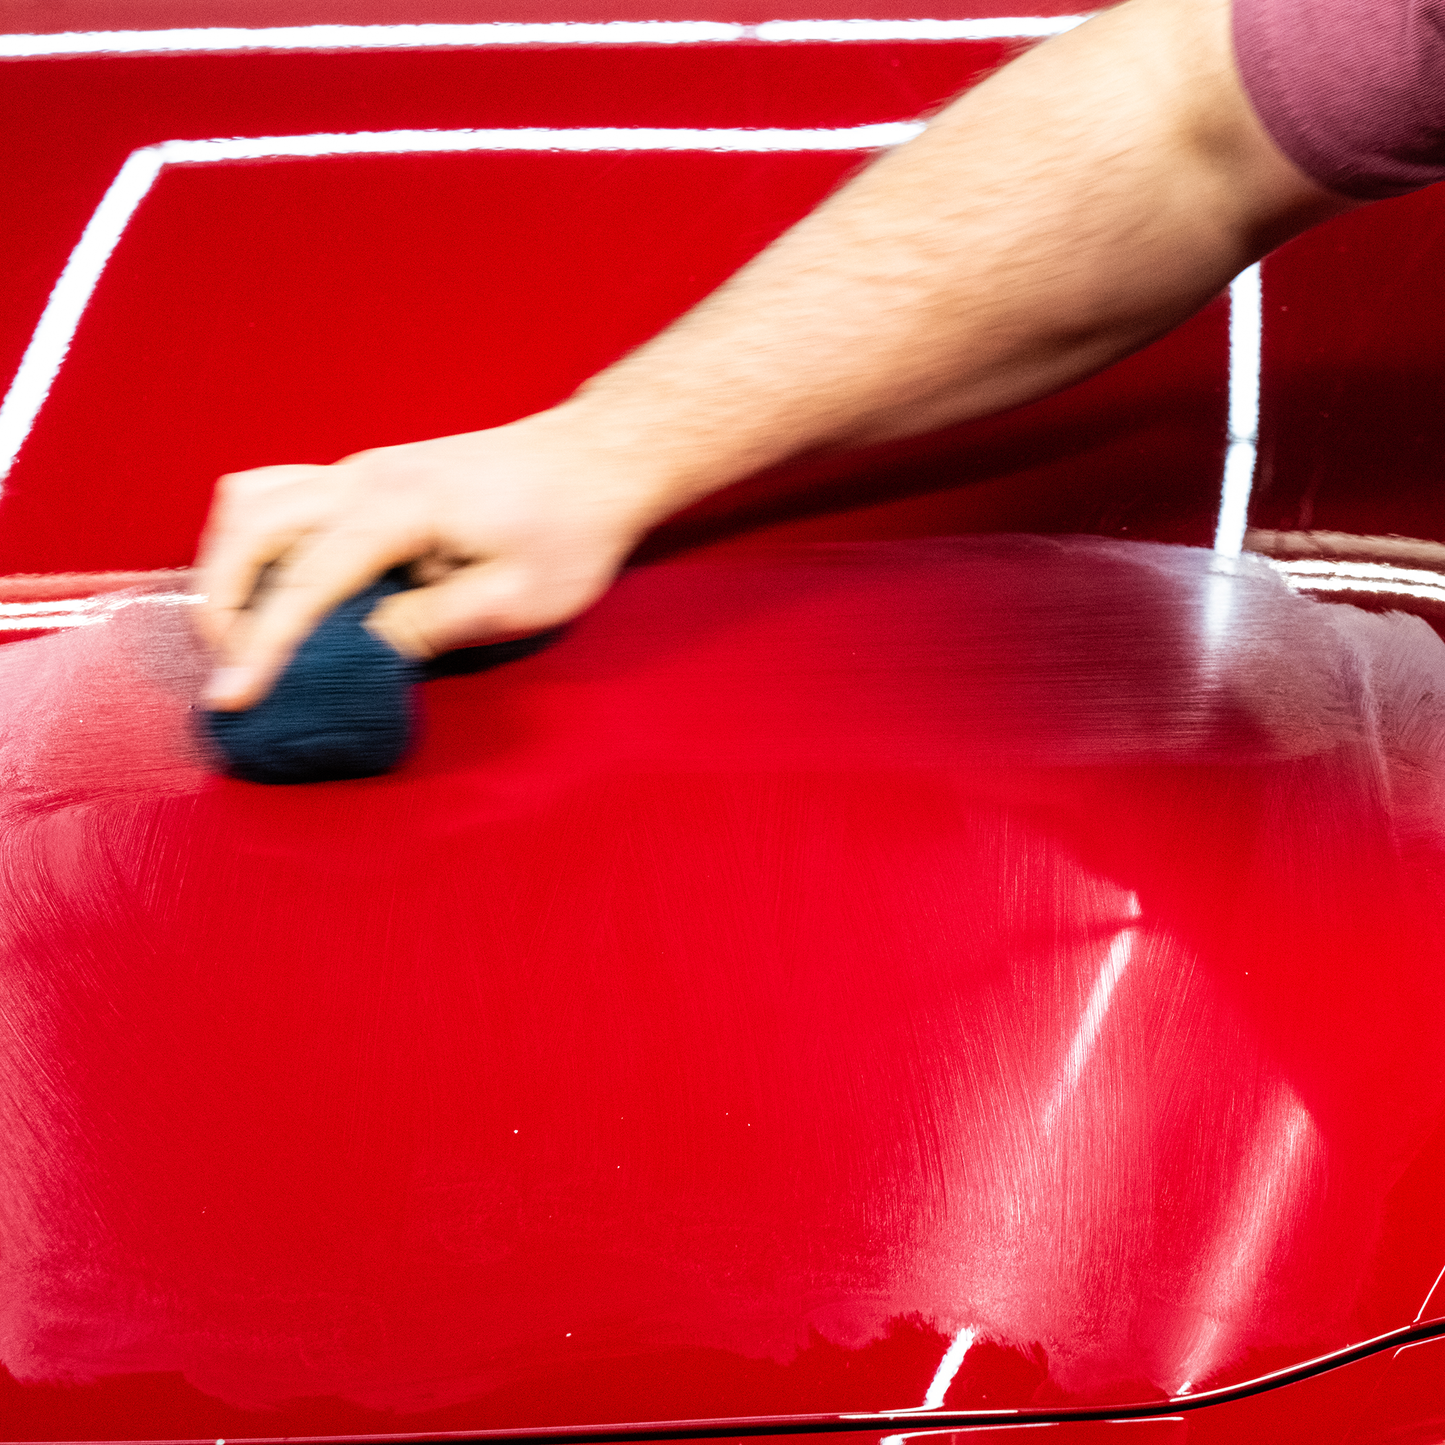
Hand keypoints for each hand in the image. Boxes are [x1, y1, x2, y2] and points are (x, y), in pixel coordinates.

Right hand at [195, 410, 666, 709]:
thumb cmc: (570, 531)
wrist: (596, 459)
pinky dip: (255, 543)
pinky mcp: (366, 475)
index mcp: (399, 509)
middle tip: (232, 670)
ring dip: (228, 565)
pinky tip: (275, 591)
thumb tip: (357, 653)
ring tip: (242, 633)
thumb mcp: (514, 599)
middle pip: (248, 523)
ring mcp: (360, 469)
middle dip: (221, 600)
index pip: (305, 581)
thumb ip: (429, 624)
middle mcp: (363, 476)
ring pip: (251, 499)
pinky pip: (278, 496)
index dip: (262, 645)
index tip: (231, 699)